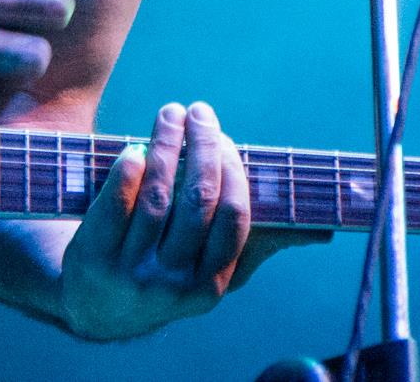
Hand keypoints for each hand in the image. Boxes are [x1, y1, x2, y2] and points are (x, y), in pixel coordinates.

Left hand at [57, 100, 328, 339]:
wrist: (97, 306)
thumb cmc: (169, 273)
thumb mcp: (213, 269)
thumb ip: (259, 242)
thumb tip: (325, 229)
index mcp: (212, 284)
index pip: (234, 219)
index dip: (232, 171)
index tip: (223, 137)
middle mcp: (175, 284)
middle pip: (198, 202)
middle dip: (202, 147)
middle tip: (199, 113)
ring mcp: (133, 274)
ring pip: (158, 198)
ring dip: (167, 146)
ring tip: (170, 114)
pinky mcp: (94, 260)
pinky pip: (114, 208)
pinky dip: (128, 172)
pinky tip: (136, 148)